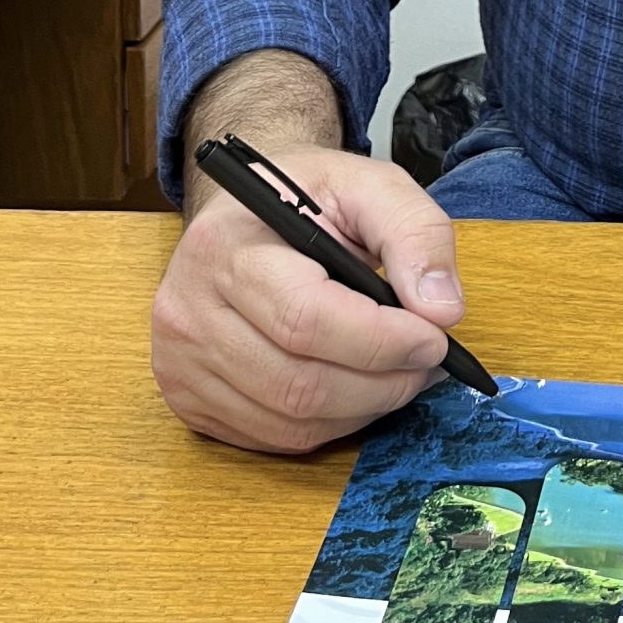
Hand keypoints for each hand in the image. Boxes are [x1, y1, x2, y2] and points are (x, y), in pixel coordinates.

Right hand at [152, 143, 467, 452]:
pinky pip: (272, 437)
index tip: (436, 338)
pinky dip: (329, 424)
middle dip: (383, 383)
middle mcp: (187, 310)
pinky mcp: (187, 399)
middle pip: (298, 384)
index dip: (381, 340)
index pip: (305, 319)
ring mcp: (180, 362)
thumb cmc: (306, 196)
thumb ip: (415, 234)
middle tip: (428, 362)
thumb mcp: (369, 184)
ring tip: (400, 372)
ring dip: (363, 408)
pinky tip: (355, 388)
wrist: (246, 207)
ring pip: (289, 421)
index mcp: (223, 245)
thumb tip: (443, 309)